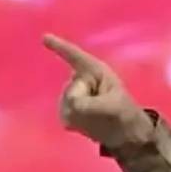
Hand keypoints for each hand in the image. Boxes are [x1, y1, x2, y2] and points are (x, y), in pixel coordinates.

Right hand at [42, 33, 152, 148]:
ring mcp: (72, 94)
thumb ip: (91, 104)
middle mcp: (80, 79)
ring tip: (98, 117)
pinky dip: (76, 123)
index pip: (74, 56)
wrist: (125, 133)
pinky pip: (64, 116)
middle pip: (70, 92)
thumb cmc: (125, 113)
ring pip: (65, 105)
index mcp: (94, 71)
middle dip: (84, 103)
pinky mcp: (68, 109)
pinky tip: (88, 123)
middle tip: (103, 111)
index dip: (59, 46)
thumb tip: (73, 104)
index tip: (45, 38)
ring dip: (81, 115)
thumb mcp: (113, 106)